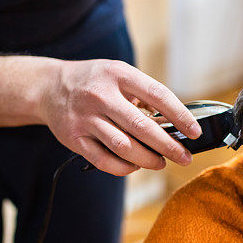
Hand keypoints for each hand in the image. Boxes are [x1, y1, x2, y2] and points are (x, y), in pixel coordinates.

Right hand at [39, 59, 201, 175]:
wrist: (48, 86)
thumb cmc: (94, 81)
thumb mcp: (119, 75)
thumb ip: (143, 96)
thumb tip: (175, 123)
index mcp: (118, 74)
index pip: (157, 95)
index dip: (180, 115)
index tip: (194, 132)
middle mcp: (101, 95)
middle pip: (142, 127)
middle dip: (169, 146)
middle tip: (184, 157)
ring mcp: (85, 118)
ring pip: (124, 147)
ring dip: (148, 160)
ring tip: (160, 163)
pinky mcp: (74, 138)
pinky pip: (104, 160)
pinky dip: (124, 168)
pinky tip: (135, 165)